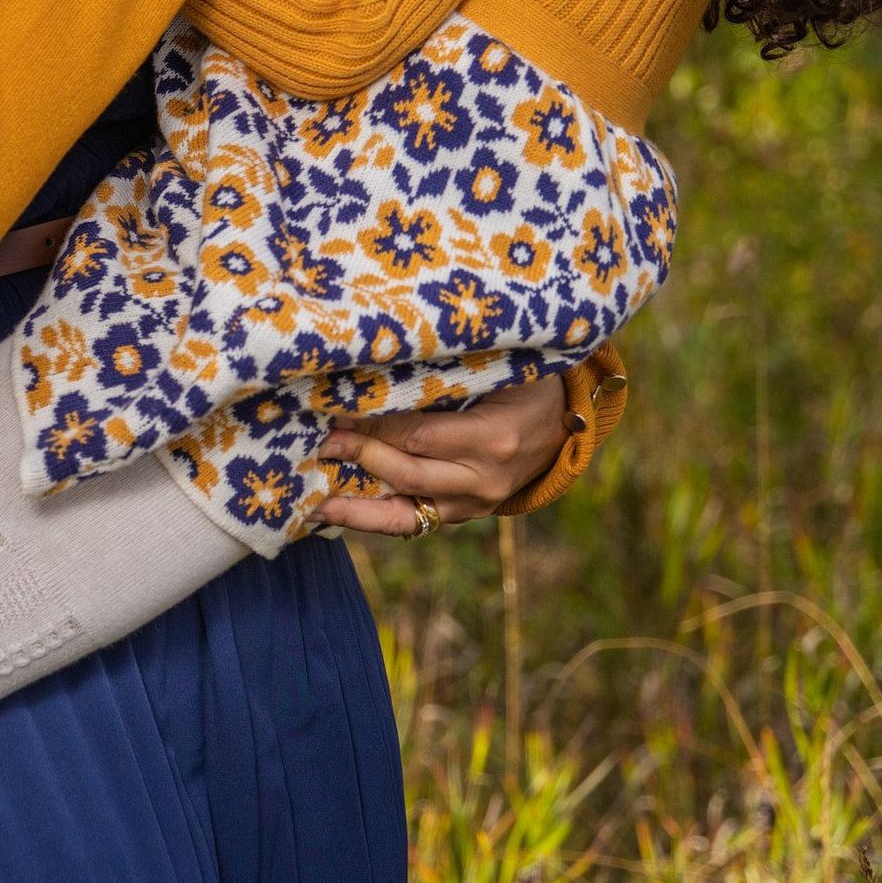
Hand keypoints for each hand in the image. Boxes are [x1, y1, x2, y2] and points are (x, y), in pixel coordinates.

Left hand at [316, 370, 569, 534]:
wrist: (567, 426)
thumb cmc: (530, 383)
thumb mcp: (503, 367)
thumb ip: (454, 369)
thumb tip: (386, 360)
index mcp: (494, 438)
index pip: (419, 435)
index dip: (375, 427)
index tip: (337, 410)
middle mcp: (483, 479)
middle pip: (406, 472)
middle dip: (359, 457)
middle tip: (320, 442)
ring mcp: (474, 504)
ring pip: (405, 513)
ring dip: (357, 507)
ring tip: (314, 503)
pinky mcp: (465, 515)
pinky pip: (414, 522)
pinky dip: (375, 519)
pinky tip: (339, 514)